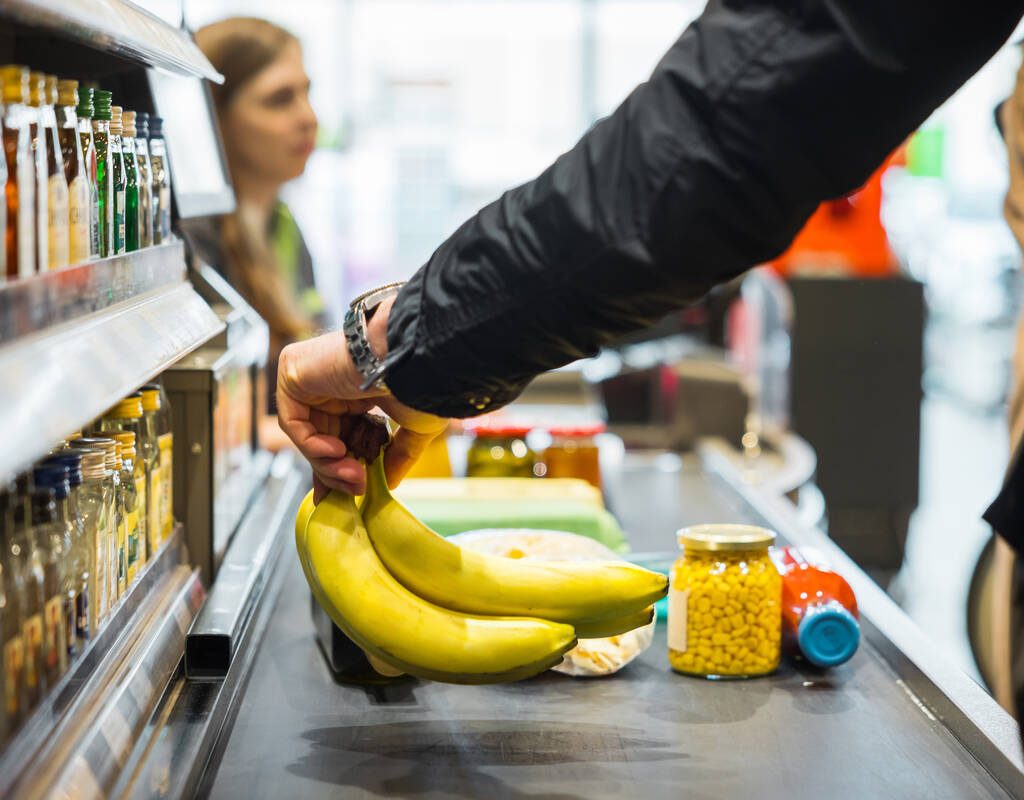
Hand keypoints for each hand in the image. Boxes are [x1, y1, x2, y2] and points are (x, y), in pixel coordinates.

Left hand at [276, 299, 447, 499]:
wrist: (410, 355)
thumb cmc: (420, 379)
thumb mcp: (414, 427)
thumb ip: (399, 454)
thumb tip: (389, 483)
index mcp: (355, 393)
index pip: (337, 436)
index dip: (339, 469)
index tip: (344, 496)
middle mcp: (329, 386)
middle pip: (320, 441)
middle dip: (335, 472)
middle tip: (356, 489)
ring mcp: (310, 378)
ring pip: (307, 437)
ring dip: (328, 464)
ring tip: (355, 477)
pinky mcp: (293, 374)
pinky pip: (293, 423)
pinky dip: (312, 445)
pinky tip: (336, 452)